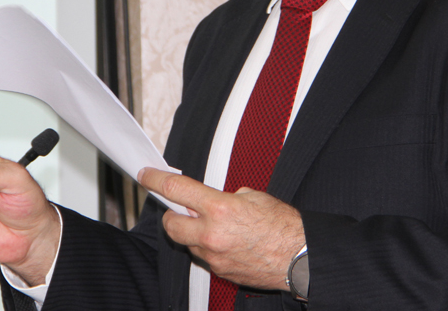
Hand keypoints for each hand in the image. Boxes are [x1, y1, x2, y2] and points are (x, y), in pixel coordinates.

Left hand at [138, 168, 303, 290]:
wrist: (300, 257)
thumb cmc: (283, 225)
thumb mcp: (253, 196)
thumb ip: (225, 197)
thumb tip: (210, 202)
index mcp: (220, 209)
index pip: (176, 190)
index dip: (156, 180)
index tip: (146, 175)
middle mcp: (212, 235)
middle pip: (171, 225)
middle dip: (172, 215)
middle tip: (182, 208)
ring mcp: (215, 257)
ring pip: (188, 243)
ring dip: (193, 232)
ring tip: (216, 225)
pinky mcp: (221, 272)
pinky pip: (204, 256)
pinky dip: (208, 247)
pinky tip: (227, 241)